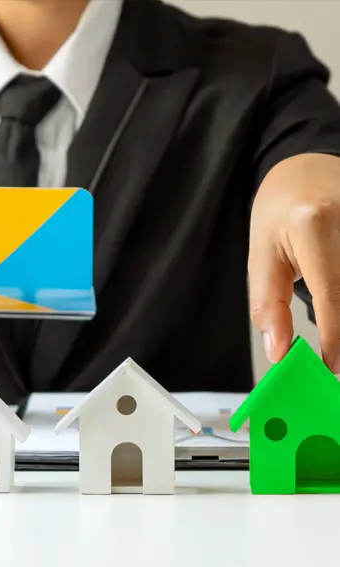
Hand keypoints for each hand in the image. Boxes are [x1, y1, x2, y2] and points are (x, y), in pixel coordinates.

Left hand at [249, 153, 339, 372]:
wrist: (307, 169)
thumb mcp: (261, 254)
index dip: (335, 341)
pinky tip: (338, 315)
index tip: (328, 370)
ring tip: (332, 341)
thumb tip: (279, 352)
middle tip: (332, 363)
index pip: (334, 296)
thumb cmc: (279, 210)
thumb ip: (269, 305)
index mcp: (317, 224)